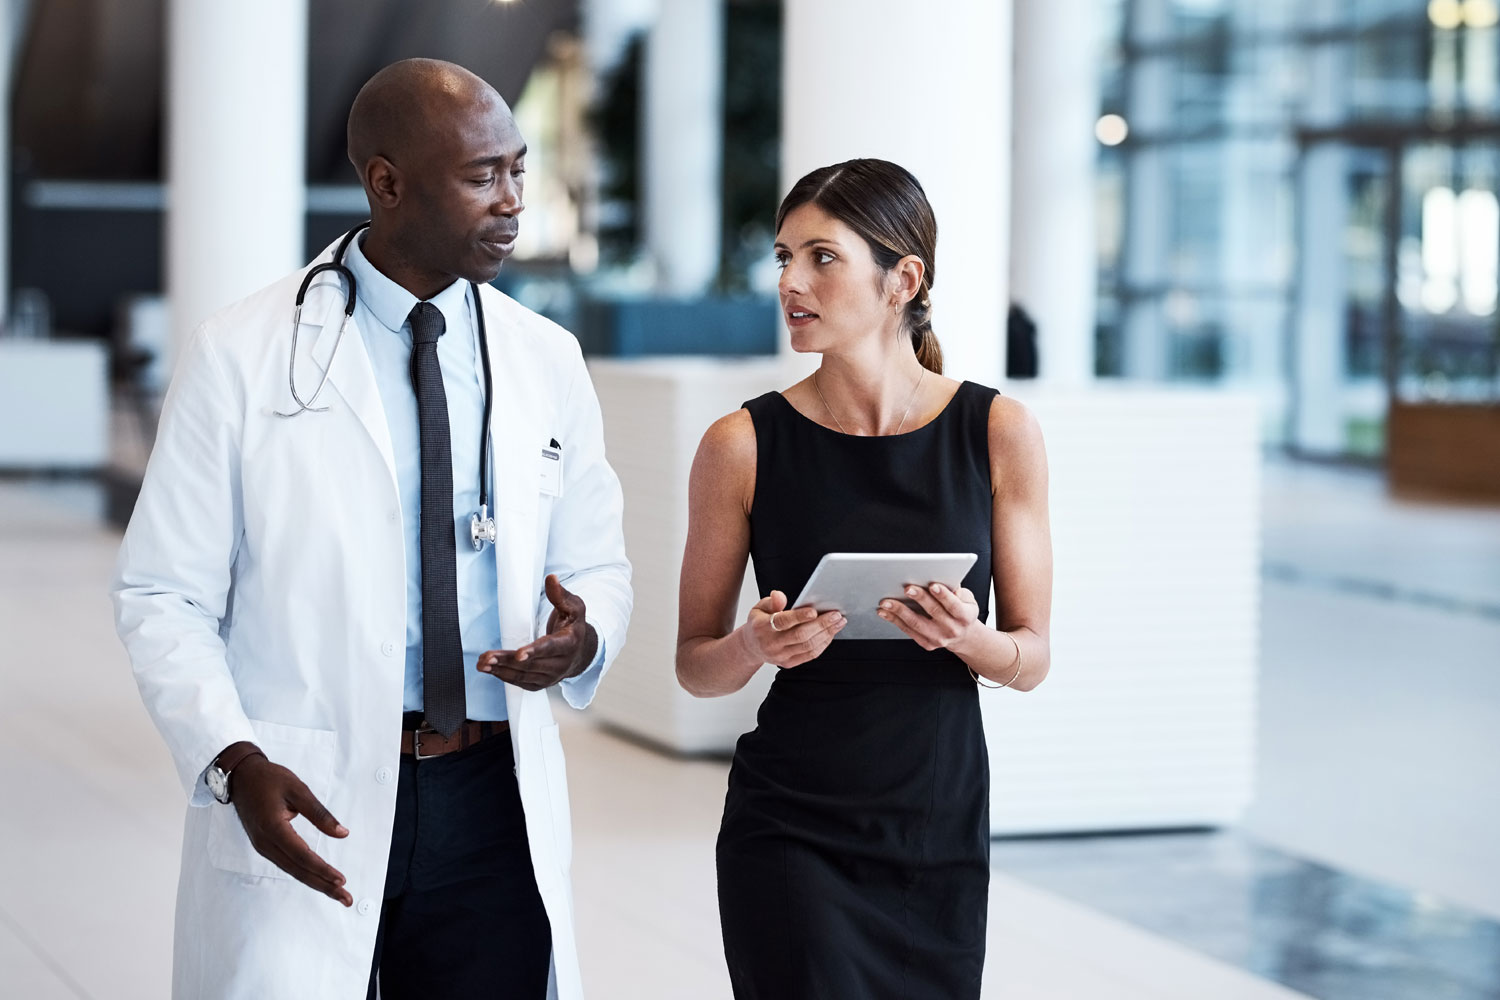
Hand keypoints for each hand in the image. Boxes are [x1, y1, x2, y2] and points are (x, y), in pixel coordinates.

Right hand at [230, 754, 351, 905]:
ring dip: (316, 882)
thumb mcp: (298, 790)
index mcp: (273, 829)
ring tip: (337, 893)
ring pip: (293, 870)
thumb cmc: (268, 779)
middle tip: (346, 898)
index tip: (341, 880)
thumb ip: (320, 814)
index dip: (322, 869)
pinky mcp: (265, 846)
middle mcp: (266, 843)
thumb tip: (342, 833)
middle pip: (298, 870)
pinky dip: (304, 874)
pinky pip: (287, 864)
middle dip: (323, 885)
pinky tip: (317, 879)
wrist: (240, 777)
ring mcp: (263, 847)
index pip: (303, 856)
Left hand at [479, 574, 598, 690]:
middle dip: (506, 660)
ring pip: (523, 675)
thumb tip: (551, 579)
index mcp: (569, 643)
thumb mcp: (573, 607)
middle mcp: (561, 664)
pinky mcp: (541, 683)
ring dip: (500, 670)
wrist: (580, 651)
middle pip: (531, 664)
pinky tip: (490, 670)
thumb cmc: (573, 626)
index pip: (550, 647)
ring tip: (482, 663)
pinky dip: (504, 676)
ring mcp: (551, 677)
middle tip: (487, 657)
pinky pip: (520, 682)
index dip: (534, 651)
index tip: (519, 654)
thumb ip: (560, 594)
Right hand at [740, 589, 845, 668]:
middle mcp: (771, 644)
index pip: (782, 622)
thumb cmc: (759, 623)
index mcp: (762, 627)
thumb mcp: (759, 608)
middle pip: (800, 635)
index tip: (814, 611)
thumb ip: (772, 601)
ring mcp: (780, 656)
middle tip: (836, 614)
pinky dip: (823, 644)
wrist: (751, 647)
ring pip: (808, 646)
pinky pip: (810, 655)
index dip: (799, 617)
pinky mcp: (788, 663)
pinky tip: (830, 633)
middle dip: (821, 624)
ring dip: (826, 634)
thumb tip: (780, 596)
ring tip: (839, 622)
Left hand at [876, 583, 980, 652]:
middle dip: (920, 598)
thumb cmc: (961, 609)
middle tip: (907, 588)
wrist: (962, 635)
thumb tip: (941, 577)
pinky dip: (894, 620)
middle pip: (934, 612)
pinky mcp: (927, 644)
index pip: (954, 605)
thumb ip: (956, 590)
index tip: (933, 585)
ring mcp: (939, 639)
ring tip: (886, 602)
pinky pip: (908, 630)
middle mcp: (953, 629)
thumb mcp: (966, 598)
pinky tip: (884, 611)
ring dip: (899, 611)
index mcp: (966, 616)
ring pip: (916, 623)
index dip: (943, 595)